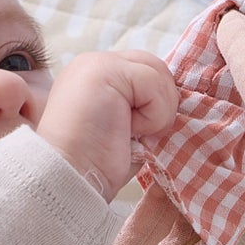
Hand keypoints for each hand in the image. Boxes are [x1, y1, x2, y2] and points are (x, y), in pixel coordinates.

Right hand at [37, 48, 176, 196]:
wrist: (72, 180)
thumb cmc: (97, 165)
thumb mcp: (127, 129)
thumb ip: (143, 105)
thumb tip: (173, 101)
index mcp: (96, 77)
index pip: (146, 72)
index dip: (156, 103)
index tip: (138, 134)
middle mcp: (94, 64)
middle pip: (156, 67)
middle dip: (161, 105)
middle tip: (140, 135)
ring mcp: (97, 64)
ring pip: (158, 73)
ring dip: (157, 113)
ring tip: (131, 133)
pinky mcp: (105, 71)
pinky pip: (154, 85)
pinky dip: (152, 117)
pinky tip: (127, 131)